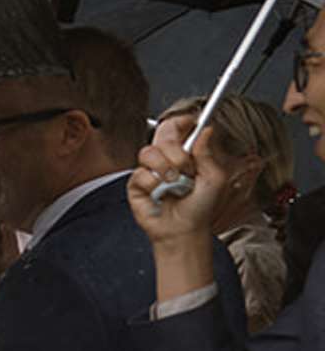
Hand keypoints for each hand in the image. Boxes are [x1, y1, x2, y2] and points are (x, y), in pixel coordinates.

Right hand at [130, 110, 229, 246]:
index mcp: (184, 153)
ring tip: (174, 185)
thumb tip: (207, 131)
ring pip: (148, 152)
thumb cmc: (200, 208)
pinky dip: (153, 185)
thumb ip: (208, 153)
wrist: (184, 230)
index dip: (181, 121)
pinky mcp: (136, 184)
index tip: (190, 122)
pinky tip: (160, 194)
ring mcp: (150, 170)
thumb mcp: (215, 178)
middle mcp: (166, 159)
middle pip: (162, 135)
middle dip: (176, 151)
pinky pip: (140, 174)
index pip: (178, 128)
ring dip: (165, 170)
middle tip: (186, 168)